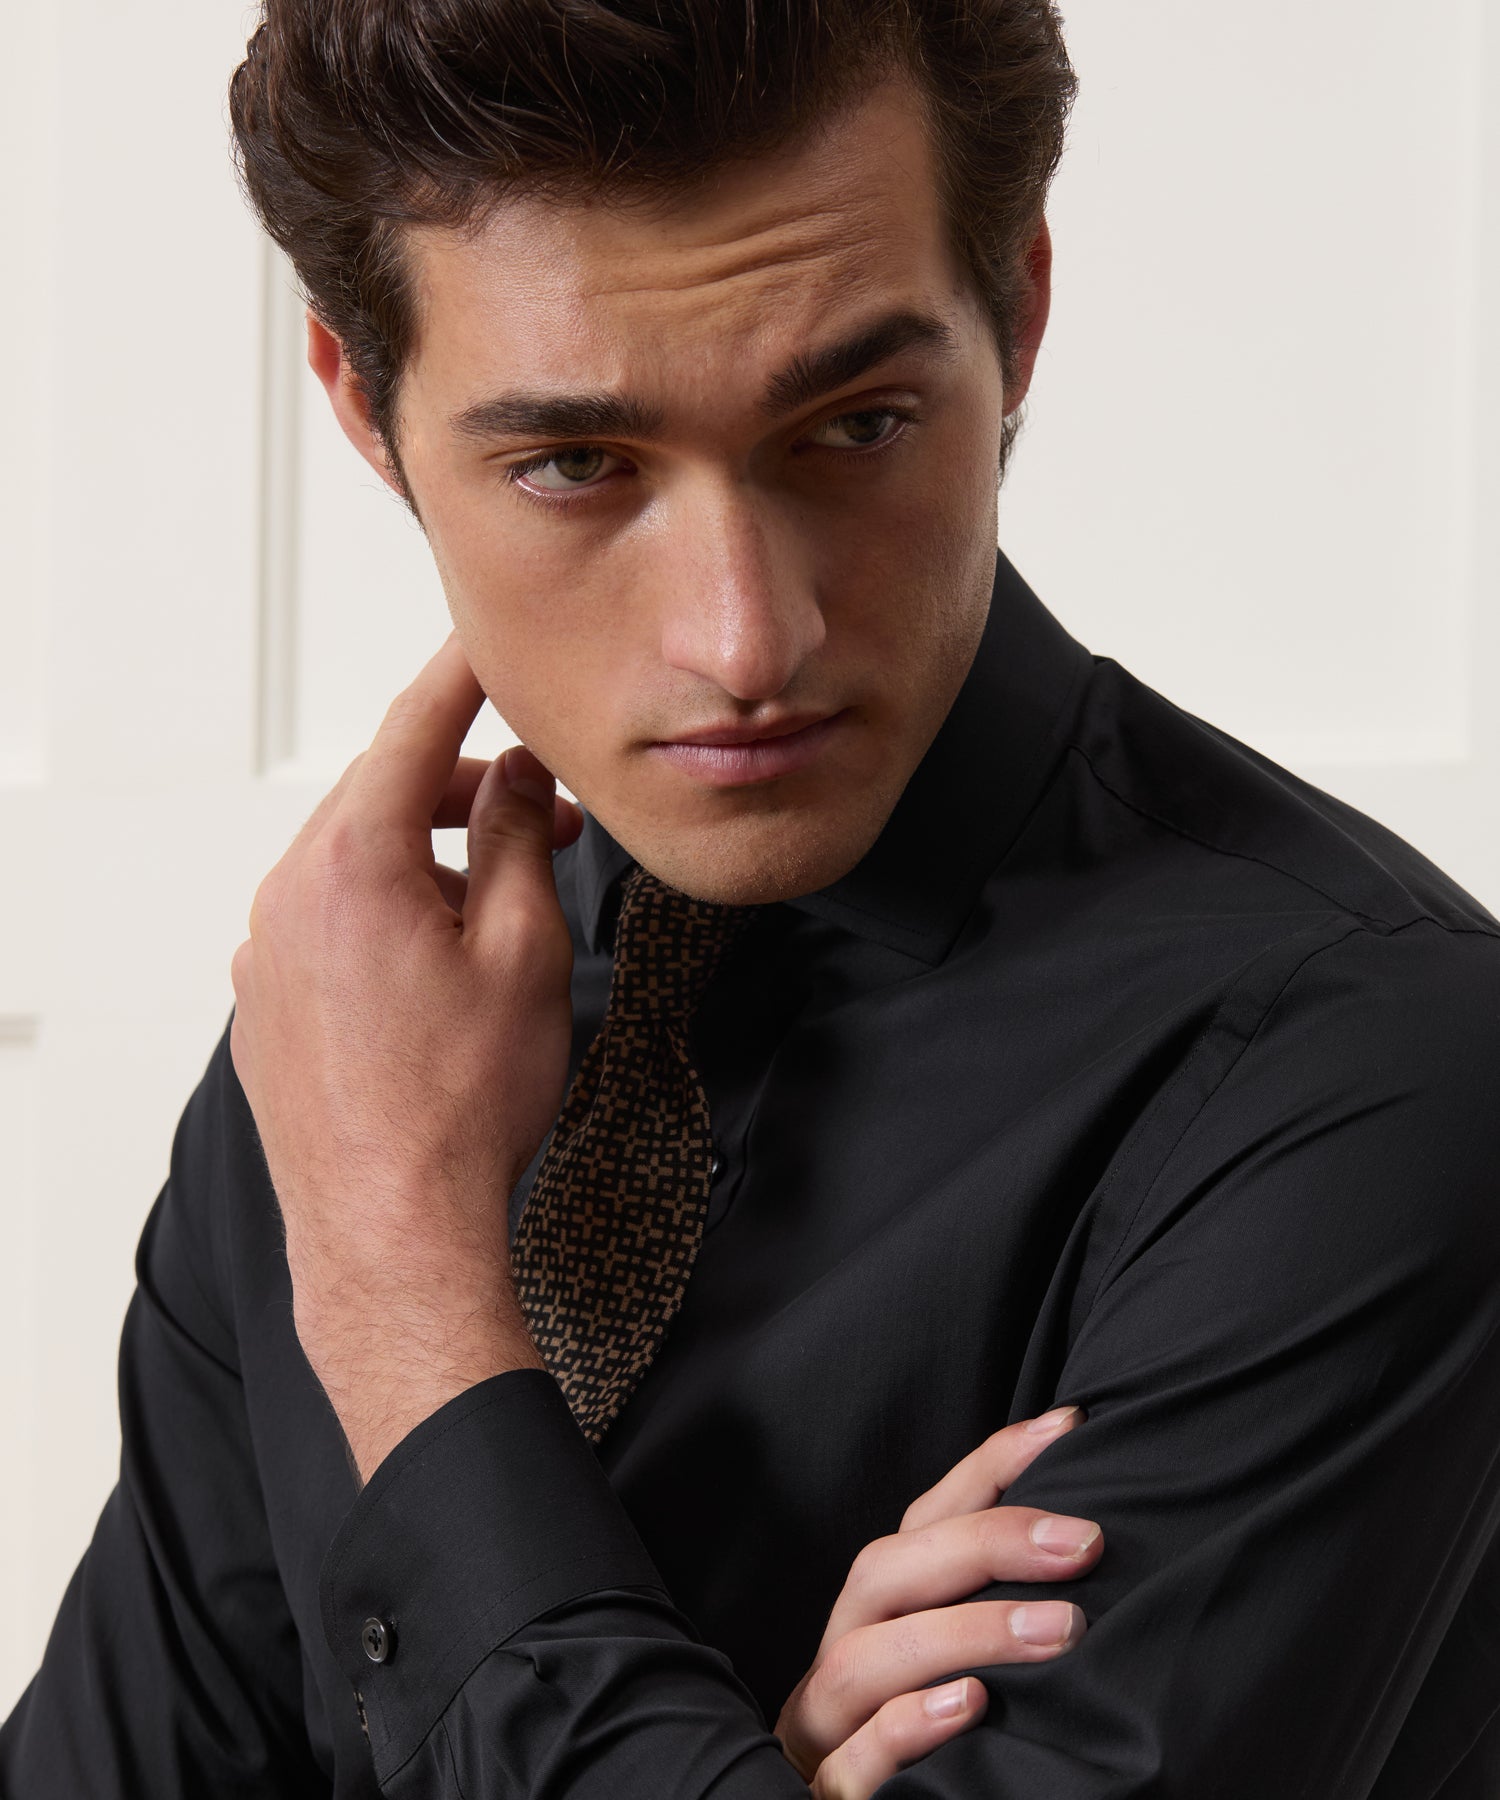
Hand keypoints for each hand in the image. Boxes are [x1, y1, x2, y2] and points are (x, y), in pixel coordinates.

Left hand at [229, 634, 583, 1480]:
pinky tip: (446, 963)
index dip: (463, 676)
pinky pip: (329, 919)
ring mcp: (266, 953)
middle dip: (467, 789)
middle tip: (550, 811)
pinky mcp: (265, 1003)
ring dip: (432, 856)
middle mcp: (289, 895)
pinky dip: (389, 910)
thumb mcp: (524, 953)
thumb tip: (520, 777)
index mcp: (352, 865)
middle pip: (382, 794)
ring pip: (356, 860)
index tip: (491, 643)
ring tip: (509, 905)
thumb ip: (521, 841)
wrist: (392, 1232)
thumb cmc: (461, 1108)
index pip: (413, 729)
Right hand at [774, 1405, 1098, 1797]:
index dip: (992, 1466)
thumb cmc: (928, 1725)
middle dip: (983, 1546)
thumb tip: (1091, 1530)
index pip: (925, 1517)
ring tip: (1057, 1630)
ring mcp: (830, 1722)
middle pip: (884, 1571)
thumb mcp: (964, 1651)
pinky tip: (970, 1707)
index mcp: (877, 1606)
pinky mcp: (831, 1792)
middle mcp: (846, 1647)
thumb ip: (1003, 1596)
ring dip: (963, 1635)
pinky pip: (853, 1760)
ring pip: (863, 1660)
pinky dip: (906, 1728)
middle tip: (1083, 1543)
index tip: (1069, 1428)